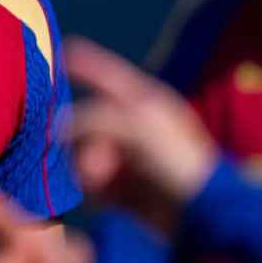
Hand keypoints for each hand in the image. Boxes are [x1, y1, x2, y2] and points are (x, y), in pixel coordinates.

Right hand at [63, 37, 217, 231]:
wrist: (201, 213)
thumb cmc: (177, 161)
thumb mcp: (135, 126)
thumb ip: (93, 119)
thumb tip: (61, 128)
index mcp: (145, 102)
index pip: (108, 74)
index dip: (85, 62)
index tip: (62, 49)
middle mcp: (134, 126)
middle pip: (87, 122)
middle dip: (85, 142)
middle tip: (97, 165)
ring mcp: (129, 157)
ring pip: (85, 153)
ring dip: (87, 168)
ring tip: (101, 183)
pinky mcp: (125, 188)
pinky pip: (92, 182)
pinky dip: (93, 190)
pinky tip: (102, 199)